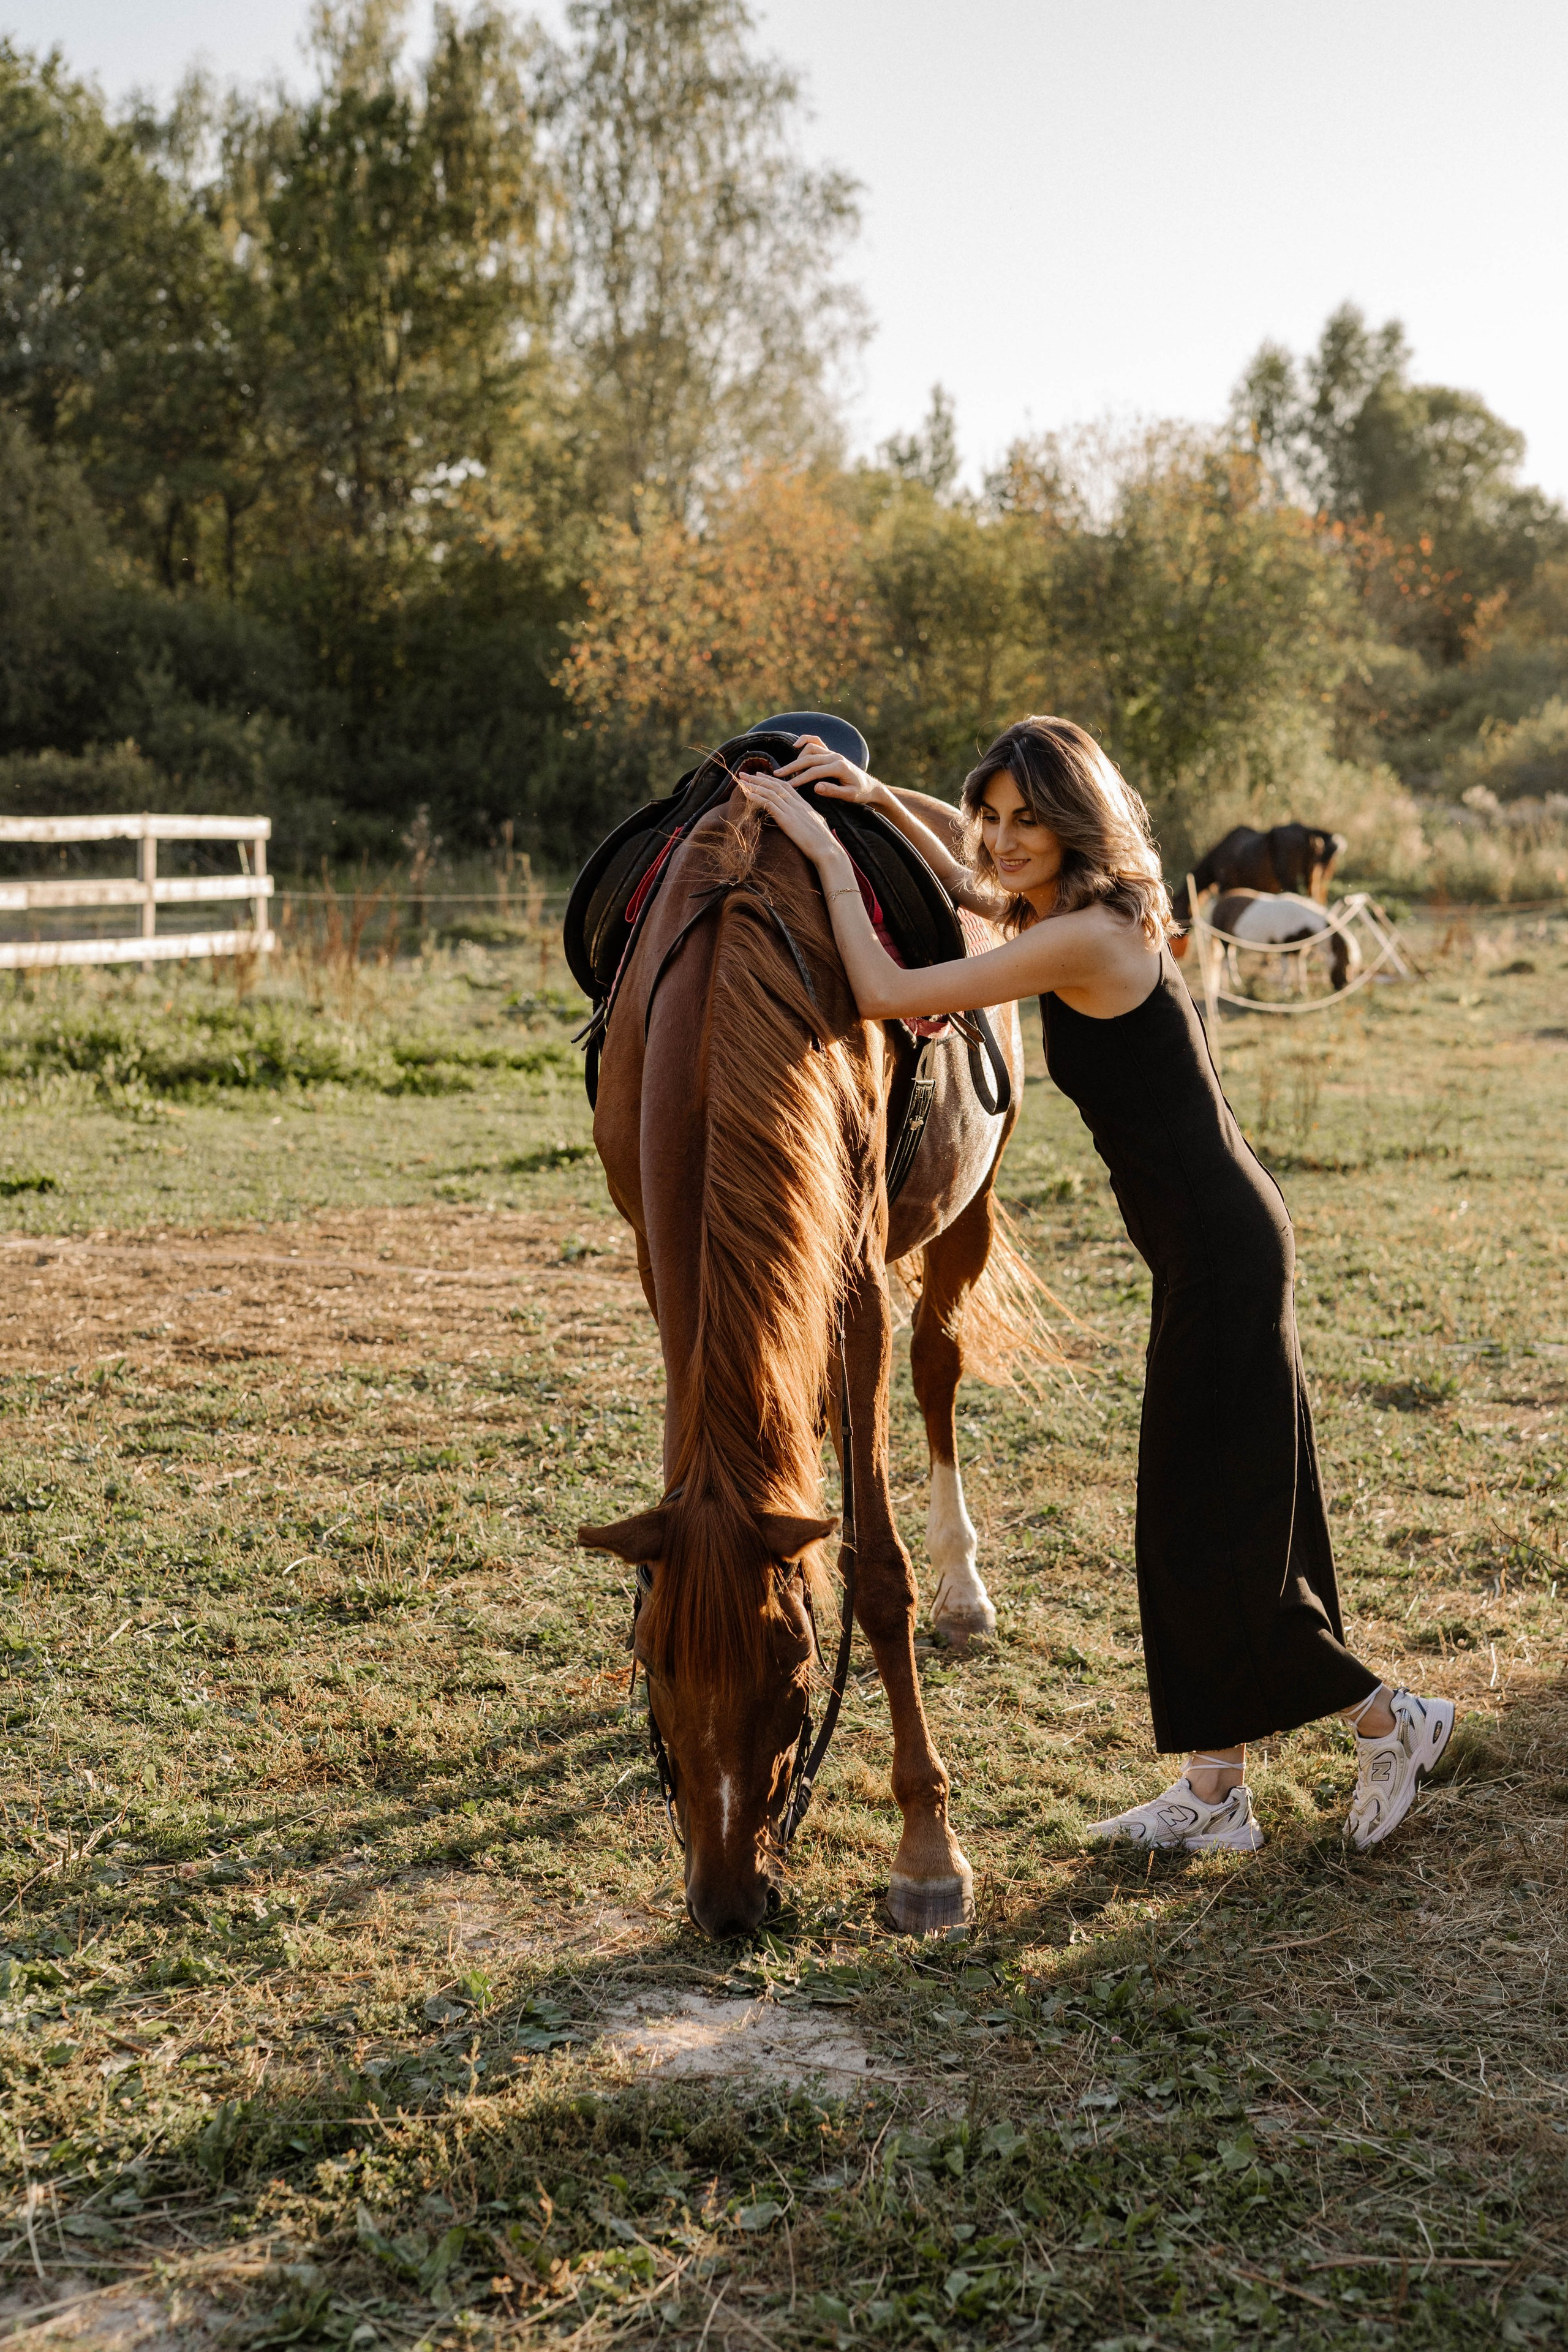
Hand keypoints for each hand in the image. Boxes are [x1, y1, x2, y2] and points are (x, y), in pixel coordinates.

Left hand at [737, 768, 847, 872]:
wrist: (827, 850)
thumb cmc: (823, 842)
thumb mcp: (816, 824)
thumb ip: (809, 818)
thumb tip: (807, 819)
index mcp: (804, 804)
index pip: (785, 786)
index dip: (771, 779)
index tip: (759, 775)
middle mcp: (797, 804)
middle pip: (775, 786)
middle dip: (758, 779)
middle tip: (744, 774)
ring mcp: (792, 811)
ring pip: (770, 792)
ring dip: (753, 786)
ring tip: (740, 781)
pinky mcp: (787, 820)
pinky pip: (769, 804)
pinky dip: (756, 797)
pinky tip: (746, 794)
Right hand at [771, 734, 887, 806]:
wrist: (869, 786)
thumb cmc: (860, 793)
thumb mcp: (849, 796)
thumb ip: (832, 791)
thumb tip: (815, 787)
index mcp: (839, 767)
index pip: (814, 772)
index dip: (799, 779)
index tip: (788, 787)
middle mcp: (835, 756)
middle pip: (808, 758)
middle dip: (792, 767)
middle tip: (777, 775)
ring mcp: (833, 753)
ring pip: (810, 749)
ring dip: (798, 758)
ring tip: (790, 772)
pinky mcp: (831, 753)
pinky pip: (816, 741)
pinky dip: (805, 740)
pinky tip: (796, 746)